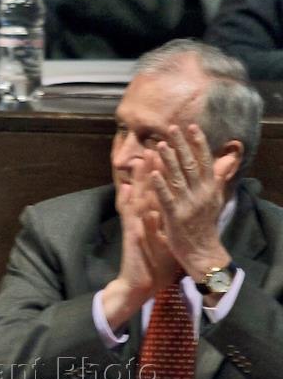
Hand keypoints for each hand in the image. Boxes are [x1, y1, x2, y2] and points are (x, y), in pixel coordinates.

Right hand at [102, 159, 177, 329]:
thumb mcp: (168, 240)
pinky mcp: (131, 237)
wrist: (141, 284)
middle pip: (145, 190)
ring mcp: (135, 226)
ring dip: (137, 181)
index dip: (163, 176)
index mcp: (153, 220)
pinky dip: (130, 205)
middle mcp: (142, 219)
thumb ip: (171, 223)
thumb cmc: (157, 264)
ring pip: (135, 198)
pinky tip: (129, 192)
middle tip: (154, 149)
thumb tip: (182, 210)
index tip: (170, 158)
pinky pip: (131, 218)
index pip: (158, 193)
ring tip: (141, 162)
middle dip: (150, 170)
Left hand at [149, 124, 231, 280]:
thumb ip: (216, 179)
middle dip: (181, 145)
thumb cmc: (205, 224)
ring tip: (160, 144)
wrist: (203, 253)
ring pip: (178, 178)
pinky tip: (152, 172)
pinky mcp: (174, 217)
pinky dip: (160, 184)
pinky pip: (166, 198)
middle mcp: (201, 194)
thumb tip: (225, 161)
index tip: (192, 126)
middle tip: (172, 128)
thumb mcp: (215, 200)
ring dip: (169, 160)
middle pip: (191, 165)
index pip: (206, 161)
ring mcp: (188, 205)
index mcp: (210, 189)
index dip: (199, 143)